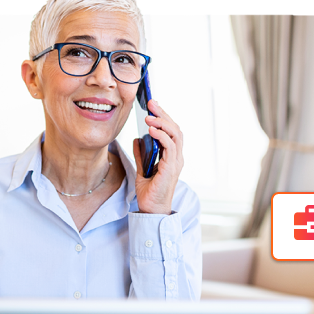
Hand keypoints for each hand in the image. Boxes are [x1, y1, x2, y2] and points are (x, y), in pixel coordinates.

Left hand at [133, 99, 182, 214]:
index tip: (153, 107)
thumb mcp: (142, 168)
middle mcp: (177, 157)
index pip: (171, 131)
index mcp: (172, 156)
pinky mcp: (171, 168)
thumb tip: (137, 139)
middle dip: (164, 114)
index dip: (163, 117)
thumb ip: (141, 154)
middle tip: (152, 103)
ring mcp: (175, 162)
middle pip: (175, 129)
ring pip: (175, 135)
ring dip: (162, 123)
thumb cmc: (149, 193)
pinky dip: (161, 136)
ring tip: (149, 116)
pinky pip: (170, 147)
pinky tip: (151, 130)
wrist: (151, 210)